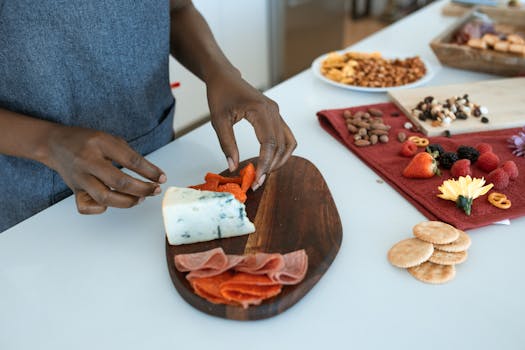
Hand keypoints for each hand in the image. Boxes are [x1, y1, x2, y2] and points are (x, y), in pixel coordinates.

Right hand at [45, 126, 165, 213]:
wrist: (55, 144)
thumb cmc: (87, 141)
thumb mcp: (109, 139)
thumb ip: (128, 154)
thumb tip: (152, 174)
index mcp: (99, 143)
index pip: (130, 160)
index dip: (150, 171)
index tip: (162, 177)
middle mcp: (88, 161)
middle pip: (119, 181)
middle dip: (142, 189)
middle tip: (154, 190)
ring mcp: (80, 178)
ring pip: (105, 197)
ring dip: (127, 201)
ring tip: (140, 198)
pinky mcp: (74, 190)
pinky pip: (87, 207)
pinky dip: (101, 208)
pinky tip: (111, 203)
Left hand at [206, 73, 296, 189]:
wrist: (224, 77)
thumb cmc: (220, 94)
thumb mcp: (218, 120)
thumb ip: (227, 144)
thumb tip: (233, 166)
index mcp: (260, 110)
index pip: (269, 143)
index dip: (265, 163)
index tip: (256, 178)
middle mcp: (273, 111)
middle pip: (281, 146)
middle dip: (271, 166)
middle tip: (257, 181)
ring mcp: (277, 113)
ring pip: (288, 143)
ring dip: (280, 161)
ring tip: (264, 172)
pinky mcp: (276, 116)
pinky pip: (286, 137)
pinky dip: (281, 151)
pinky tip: (269, 160)